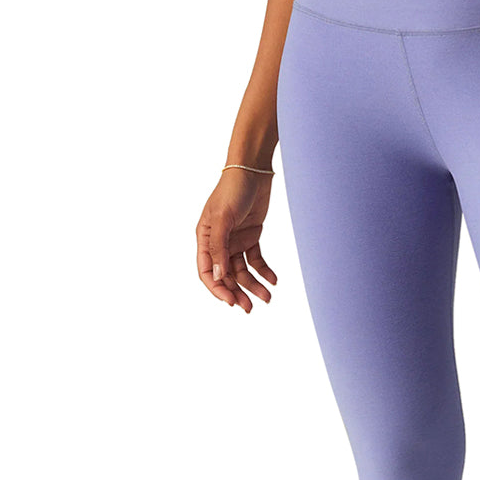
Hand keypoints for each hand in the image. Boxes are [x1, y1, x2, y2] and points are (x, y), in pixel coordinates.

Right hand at [196, 169, 277, 312]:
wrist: (253, 170)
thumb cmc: (233, 189)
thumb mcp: (224, 218)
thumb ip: (220, 247)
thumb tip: (219, 276)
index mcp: (205, 238)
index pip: (207, 271)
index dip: (217, 288)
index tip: (231, 302)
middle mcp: (218, 242)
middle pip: (226, 275)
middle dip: (238, 292)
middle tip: (249, 308)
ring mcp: (235, 240)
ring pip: (242, 271)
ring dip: (254, 285)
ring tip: (267, 298)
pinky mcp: (251, 236)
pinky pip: (256, 260)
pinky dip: (265, 271)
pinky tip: (273, 280)